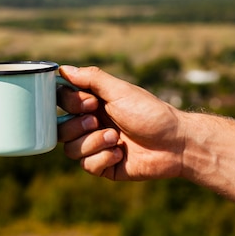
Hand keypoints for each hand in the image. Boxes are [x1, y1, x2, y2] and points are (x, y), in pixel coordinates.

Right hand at [57, 66, 185, 180]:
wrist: (175, 143)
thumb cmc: (150, 112)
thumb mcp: (120, 91)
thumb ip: (91, 79)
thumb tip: (63, 69)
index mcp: (92, 103)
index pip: (61, 101)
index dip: (69, 103)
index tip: (91, 102)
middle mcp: (90, 124)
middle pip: (59, 128)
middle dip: (77, 126)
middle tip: (97, 121)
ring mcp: (95, 146)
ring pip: (70, 149)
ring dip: (92, 143)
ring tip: (114, 138)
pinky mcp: (103, 166)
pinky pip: (86, 165)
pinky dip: (103, 158)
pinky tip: (120, 153)